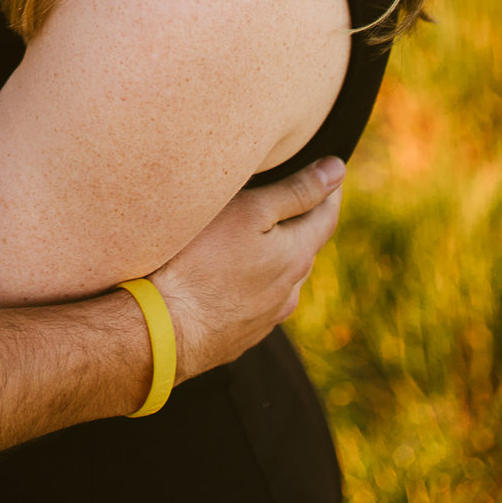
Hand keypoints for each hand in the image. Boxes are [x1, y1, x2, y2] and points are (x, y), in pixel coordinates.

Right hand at [147, 158, 344, 381]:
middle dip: (298, 223)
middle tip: (285, 198)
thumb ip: (295, 193)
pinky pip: (256, 301)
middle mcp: (289, 289)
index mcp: (296, 256)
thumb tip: (337, 170)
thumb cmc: (200, 262)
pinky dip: (251, 282)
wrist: (164, 328)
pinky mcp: (241, 332)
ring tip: (251, 238)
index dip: (328, 190)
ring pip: (280, 278)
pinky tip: (228, 278)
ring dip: (274, 256)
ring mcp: (266, 316)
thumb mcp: (249, 212)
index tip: (328, 170)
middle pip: (303, 247)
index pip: (326, 216)